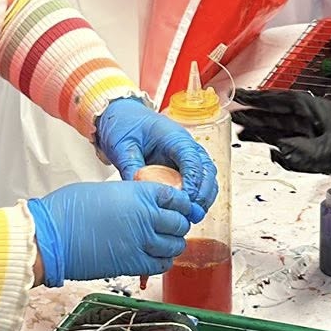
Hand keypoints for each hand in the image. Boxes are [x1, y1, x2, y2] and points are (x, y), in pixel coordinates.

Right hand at [28, 180, 198, 287]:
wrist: (51, 236)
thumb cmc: (68, 210)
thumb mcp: (106, 191)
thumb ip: (130, 197)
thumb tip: (139, 204)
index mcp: (139, 193)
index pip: (177, 198)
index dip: (181, 204)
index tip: (179, 208)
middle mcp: (145, 217)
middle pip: (180, 223)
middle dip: (178, 225)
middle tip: (170, 227)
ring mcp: (141, 243)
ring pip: (175, 246)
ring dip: (172, 245)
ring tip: (163, 243)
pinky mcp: (132, 264)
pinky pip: (161, 265)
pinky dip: (162, 262)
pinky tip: (155, 258)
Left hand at [93, 96, 218, 212]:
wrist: (123, 116)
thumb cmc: (126, 124)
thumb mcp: (123, 146)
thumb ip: (131, 167)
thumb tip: (138, 190)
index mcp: (173, 136)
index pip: (192, 159)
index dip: (193, 182)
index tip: (187, 200)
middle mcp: (185, 144)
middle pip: (207, 169)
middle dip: (204, 193)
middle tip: (193, 213)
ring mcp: (187, 154)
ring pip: (207, 176)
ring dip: (205, 195)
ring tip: (194, 214)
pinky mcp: (183, 164)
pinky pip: (199, 180)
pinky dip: (199, 194)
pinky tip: (190, 208)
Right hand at [234, 88, 330, 180]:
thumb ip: (309, 152)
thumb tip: (278, 153)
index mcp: (318, 110)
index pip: (283, 102)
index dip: (261, 99)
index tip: (240, 95)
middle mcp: (318, 123)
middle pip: (281, 117)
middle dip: (258, 117)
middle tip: (235, 119)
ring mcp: (324, 138)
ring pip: (289, 134)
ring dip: (268, 134)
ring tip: (245, 135)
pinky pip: (302, 154)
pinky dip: (287, 155)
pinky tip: (275, 154)